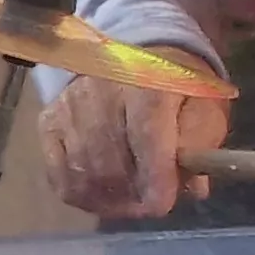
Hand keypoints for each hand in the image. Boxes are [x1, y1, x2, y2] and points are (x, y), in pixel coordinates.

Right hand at [36, 48, 228, 217]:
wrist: (137, 49)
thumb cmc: (176, 84)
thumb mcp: (204, 104)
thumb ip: (201, 144)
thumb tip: (193, 188)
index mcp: (148, 83)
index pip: (147, 135)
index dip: (155, 178)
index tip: (163, 204)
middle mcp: (101, 92)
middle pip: (112, 163)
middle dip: (134, 195)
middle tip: (151, 205)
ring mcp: (69, 108)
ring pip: (84, 174)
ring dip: (110, 200)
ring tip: (131, 203)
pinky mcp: (49, 121)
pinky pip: (58, 176)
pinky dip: (81, 195)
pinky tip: (102, 197)